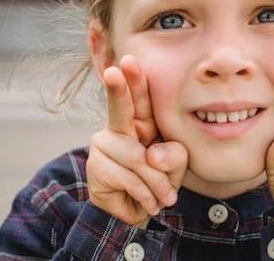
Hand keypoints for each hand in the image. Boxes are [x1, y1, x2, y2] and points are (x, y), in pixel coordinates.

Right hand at [86, 55, 187, 226]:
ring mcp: (104, 146)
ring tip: (162, 197)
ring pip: (136, 157)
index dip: (134, 79)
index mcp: (142, 121)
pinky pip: (128, 176)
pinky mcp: (96, 166)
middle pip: (118, 107)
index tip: (128, 61)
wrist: (141, 212)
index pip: (139, 97)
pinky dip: (144, 193)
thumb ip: (174, 156)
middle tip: (114, 71)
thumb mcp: (177, 166)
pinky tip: (148, 202)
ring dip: (156, 182)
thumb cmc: (160, 180)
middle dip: (118, 89)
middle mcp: (119, 128)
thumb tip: (153, 154)